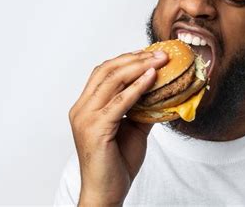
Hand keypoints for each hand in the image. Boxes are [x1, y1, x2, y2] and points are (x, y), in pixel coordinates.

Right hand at [69, 50, 167, 205]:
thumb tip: (163, 91)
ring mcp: (86, 118)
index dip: (127, 58)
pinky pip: (120, 102)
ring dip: (138, 67)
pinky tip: (152, 78)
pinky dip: (137, 87)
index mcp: (86, 106)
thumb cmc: (117, 162)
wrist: (107, 192)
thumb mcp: (134, 129)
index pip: (104, 72)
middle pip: (107, 70)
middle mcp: (82, 108)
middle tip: (159, 53)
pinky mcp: (96, 129)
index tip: (149, 52)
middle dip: (135, 58)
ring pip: (112, 81)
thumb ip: (143, 108)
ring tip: (159, 60)